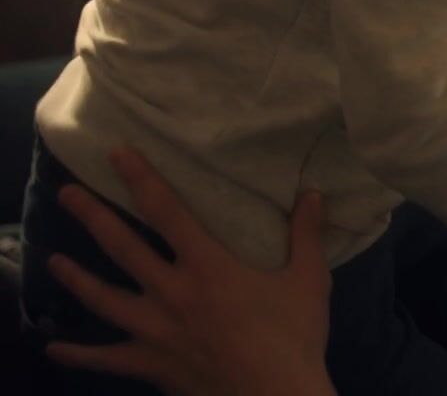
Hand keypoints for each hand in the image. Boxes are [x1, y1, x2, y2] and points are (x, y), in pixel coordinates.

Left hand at [45, 149, 335, 395]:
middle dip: (92, 217)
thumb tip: (313, 194)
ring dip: (75, 279)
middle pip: (122, 248)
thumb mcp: (308, 280)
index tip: (118, 154)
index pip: (167, 212)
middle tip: (67, 193)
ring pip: (104, 299)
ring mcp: (156, 330)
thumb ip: (307, 235)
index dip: (141, 179)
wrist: (274, 395)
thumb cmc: (293, 337)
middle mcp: (172, 292)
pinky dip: (78, 354)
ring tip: (53, 261)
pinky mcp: (151, 363)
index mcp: (208, 266)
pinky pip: (106, 359)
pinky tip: (53, 347)